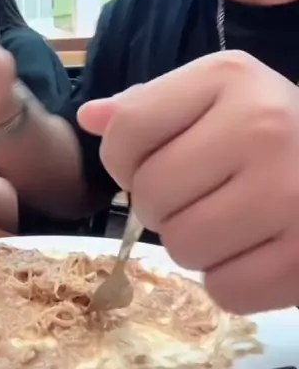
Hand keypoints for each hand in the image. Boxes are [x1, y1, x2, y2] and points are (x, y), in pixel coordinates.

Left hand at [78, 51, 298, 314]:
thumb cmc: (276, 125)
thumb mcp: (218, 94)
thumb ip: (151, 105)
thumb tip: (89, 119)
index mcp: (228, 77)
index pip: (128, 130)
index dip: (125, 158)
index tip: (152, 160)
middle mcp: (261, 126)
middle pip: (151, 195)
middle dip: (161, 204)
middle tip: (199, 194)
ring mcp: (290, 193)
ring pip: (182, 247)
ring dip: (194, 243)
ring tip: (229, 220)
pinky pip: (224, 291)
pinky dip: (230, 280)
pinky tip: (256, 248)